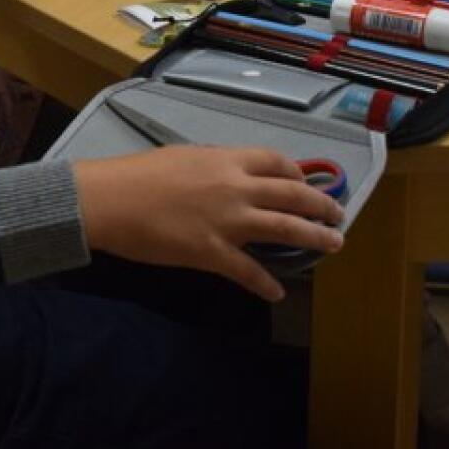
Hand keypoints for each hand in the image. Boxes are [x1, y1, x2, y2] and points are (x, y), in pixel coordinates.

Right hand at [74, 146, 345, 301]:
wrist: (110, 199)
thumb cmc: (138, 175)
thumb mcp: (182, 157)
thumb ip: (213, 166)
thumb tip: (230, 175)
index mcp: (226, 160)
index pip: (276, 163)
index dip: (298, 173)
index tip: (306, 182)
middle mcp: (235, 187)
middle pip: (292, 194)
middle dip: (321, 205)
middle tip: (338, 215)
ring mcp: (227, 221)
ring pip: (284, 228)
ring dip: (314, 238)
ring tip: (332, 245)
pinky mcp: (211, 252)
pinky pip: (248, 271)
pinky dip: (266, 284)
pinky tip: (278, 292)